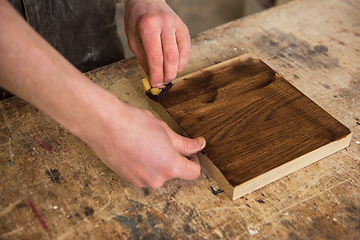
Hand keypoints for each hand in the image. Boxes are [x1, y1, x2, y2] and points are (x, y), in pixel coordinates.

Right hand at [89, 102, 205, 187]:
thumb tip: (198, 146)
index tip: (190, 151)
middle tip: (164, 140)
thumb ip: (185, 144)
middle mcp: (156, 179)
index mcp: (170, 167)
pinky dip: (144, 164)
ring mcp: (141, 181)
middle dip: (173, 158)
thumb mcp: (166, 131)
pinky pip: (144, 174)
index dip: (194, 160)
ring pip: (158, 173)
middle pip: (174, 172)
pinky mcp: (128, 179)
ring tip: (147, 142)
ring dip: (158, 162)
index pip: (193, 172)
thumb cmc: (134, 124)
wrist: (104, 125)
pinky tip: (136, 149)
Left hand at [124, 0, 190, 86]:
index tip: (155, 85)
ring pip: (181, 54)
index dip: (157, 75)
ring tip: (168, 76)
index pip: (155, 57)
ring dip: (176, 70)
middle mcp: (165, 24)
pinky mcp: (184, 27)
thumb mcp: (132, 39)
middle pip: (170, 57)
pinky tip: (176, 67)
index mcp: (148, 26)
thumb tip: (152, 78)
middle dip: (167, 75)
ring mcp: (176, 24)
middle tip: (162, 83)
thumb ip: (143, 59)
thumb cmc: (136, 20)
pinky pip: (187, 49)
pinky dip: (182, 61)